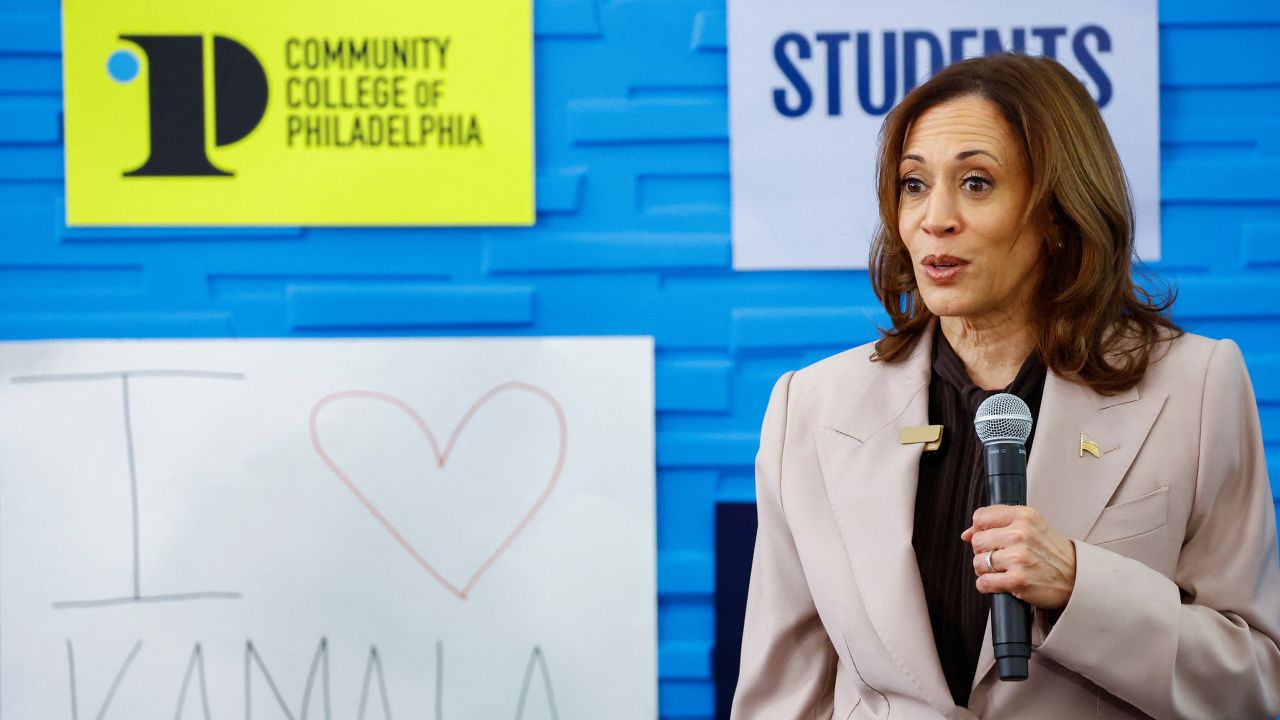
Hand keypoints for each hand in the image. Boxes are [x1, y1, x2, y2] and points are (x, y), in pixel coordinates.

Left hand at [961, 505, 1076, 609]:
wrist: (1078, 578)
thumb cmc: (1053, 553)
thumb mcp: (1032, 526)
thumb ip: (999, 523)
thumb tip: (967, 533)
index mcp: (1024, 516)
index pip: (980, 517)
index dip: (980, 529)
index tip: (989, 537)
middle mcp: (1021, 534)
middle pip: (977, 541)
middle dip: (983, 552)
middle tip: (1000, 557)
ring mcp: (1019, 558)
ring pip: (977, 563)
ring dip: (985, 570)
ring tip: (1003, 570)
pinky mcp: (1017, 581)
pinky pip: (984, 583)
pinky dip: (988, 585)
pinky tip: (1001, 582)